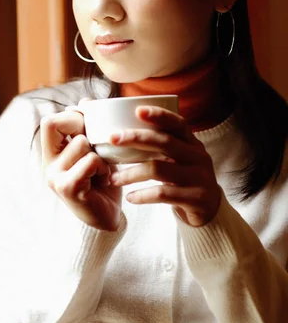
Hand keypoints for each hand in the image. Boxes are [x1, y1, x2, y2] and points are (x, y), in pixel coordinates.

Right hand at [41, 99, 121, 231]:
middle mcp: (47, 163)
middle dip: (81, 128)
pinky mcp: (67, 188)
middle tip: (95, 146)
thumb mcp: (94, 150)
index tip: (90, 126)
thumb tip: (84, 101)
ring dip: (99, 153)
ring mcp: (54, 176)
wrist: (107, 217)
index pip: (49, 120)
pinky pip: (90, 161)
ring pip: (80, 142)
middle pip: (52, 123)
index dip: (72, 116)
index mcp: (51, 152)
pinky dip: (102, 167)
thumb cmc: (101, 181)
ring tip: (102, 169)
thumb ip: (87, 128)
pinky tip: (103, 179)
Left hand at [109, 106, 220, 226]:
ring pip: (158, 169)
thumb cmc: (185, 179)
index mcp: (193, 144)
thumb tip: (125, 131)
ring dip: (131, 173)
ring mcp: (199, 178)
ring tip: (114, 179)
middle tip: (112, 139)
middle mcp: (198, 157)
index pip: (178, 123)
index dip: (160, 115)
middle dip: (136, 138)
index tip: (138, 110)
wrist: (210, 211)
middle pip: (165, 142)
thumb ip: (162, 145)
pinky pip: (163, 194)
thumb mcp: (180, 159)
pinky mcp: (196, 199)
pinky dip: (143, 195)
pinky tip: (130, 197)